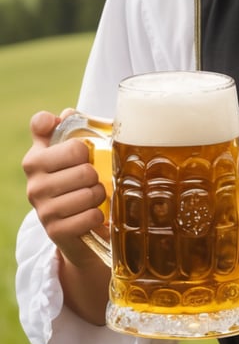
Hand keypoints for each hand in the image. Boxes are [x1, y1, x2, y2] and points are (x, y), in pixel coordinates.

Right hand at [22, 109, 106, 268]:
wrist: (70, 225)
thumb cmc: (71, 179)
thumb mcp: (65, 151)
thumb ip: (64, 127)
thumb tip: (67, 113)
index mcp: (35, 159)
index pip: (73, 146)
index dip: (82, 149)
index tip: (80, 154)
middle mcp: (34, 184)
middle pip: (86, 171)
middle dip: (96, 175)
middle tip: (91, 180)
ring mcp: (42, 209)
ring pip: (90, 194)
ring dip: (98, 195)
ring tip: (91, 196)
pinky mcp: (55, 231)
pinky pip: (91, 216)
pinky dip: (97, 215)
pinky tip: (90, 214)